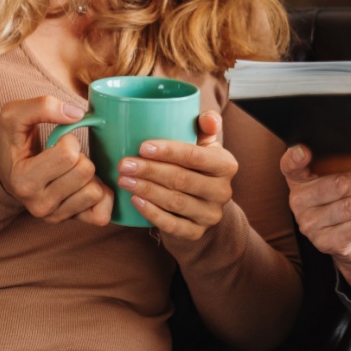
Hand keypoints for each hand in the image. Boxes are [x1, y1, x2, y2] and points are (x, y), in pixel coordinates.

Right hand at [0, 96, 112, 224]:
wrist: (8, 172)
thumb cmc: (14, 142)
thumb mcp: (15, 115)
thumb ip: (42, 106)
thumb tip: (78, 114)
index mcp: (23, 180)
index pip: (68, 154)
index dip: (68, 140)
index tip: (56, 143)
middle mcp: (38, 205)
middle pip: (85, 171)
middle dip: (80, 157)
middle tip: (65, 158)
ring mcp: (55, 217)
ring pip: (96, 191)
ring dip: (89, 176)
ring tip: (71, 171)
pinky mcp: (71, 222)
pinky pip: (102, 213)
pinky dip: (101, 195)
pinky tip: (85, 185)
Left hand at [117, 110, 236, 240]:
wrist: (203, 203)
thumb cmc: (197, 165)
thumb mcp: (205, 144)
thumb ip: (205, 125)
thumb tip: (208, 118)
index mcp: (226, 165)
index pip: (196, 156)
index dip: (169, 151)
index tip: (142, 146)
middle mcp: (223, 191)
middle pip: (182, 179)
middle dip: (150, 171)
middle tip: (124, 164)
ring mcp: (210, 214)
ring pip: (175, 202)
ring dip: (146, 190)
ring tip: (123, 179)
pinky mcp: (196, 233)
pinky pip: (172, 225)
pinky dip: (152, 213)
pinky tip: (134, 201)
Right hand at [281, 145, 350, 298]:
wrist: (348, 243)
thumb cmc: (344, 202)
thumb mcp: (338, 181)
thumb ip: (346, 166)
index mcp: (298, 181)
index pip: (289, 166)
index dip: (294, 158)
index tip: (304, 151)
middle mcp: (298, 202)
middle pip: (340, 185)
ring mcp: (311, 225)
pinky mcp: (327, 243)